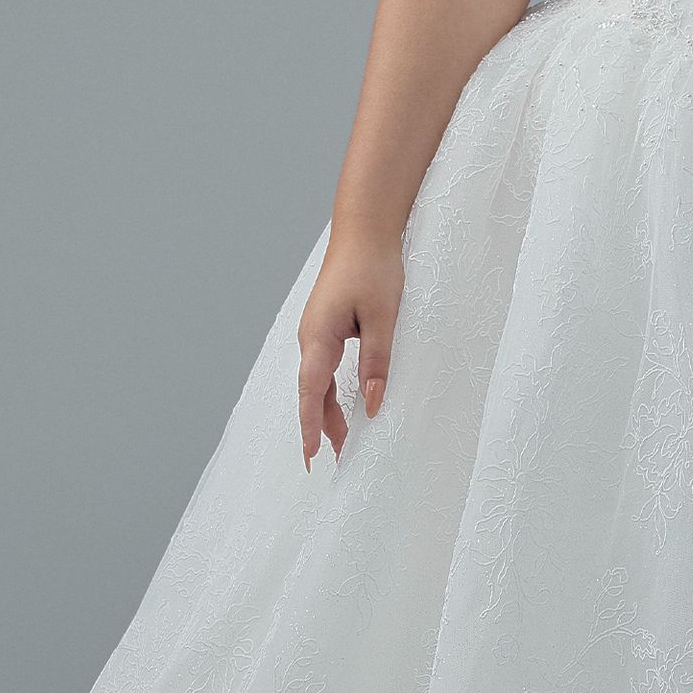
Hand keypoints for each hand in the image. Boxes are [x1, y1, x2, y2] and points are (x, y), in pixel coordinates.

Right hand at [298, 228, 402, 468]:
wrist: (365, 231)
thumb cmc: (373, 268)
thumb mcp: (383, 318)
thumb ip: (377, 362)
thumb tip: (374, 404)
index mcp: (319, 336)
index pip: (311, 392)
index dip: (310, 426)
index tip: (310, 455)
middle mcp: (311, 338)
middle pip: (313, 392)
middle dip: (320, 427)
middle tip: (333, 461)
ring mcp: (317, 333)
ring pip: (319, 382)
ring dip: (329, 411)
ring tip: (342, 442)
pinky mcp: (328, 328)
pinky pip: (326, 368)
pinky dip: (334, 391)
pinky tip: (346, 406)